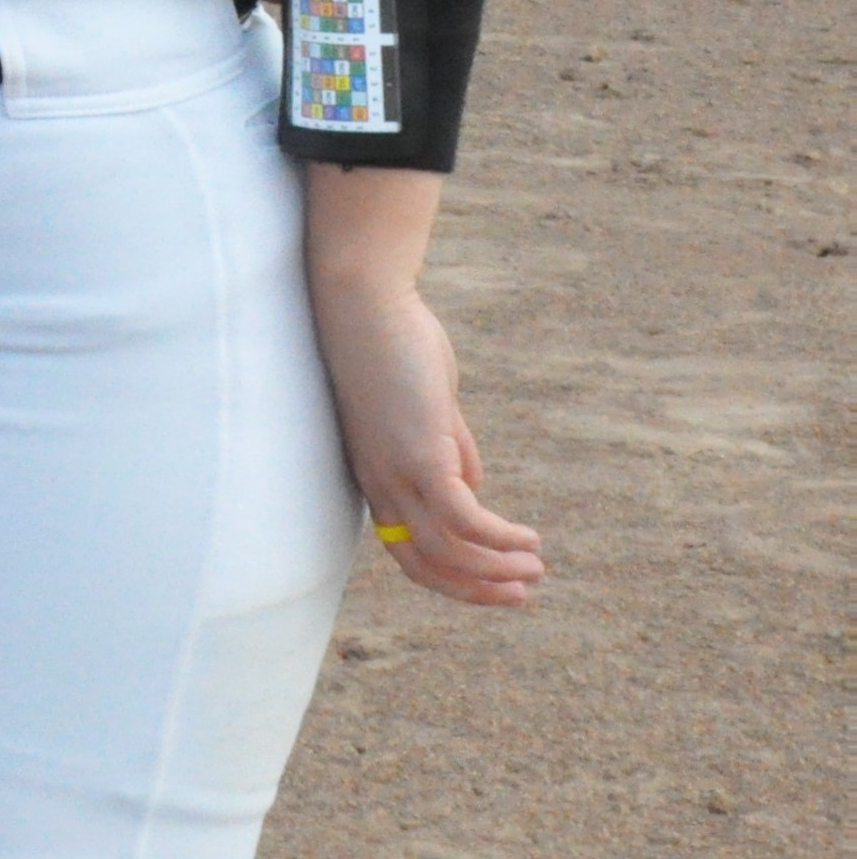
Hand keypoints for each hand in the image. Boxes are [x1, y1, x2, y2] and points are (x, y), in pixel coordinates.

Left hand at [305, 268, 542, 606]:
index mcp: (378, 478)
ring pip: (447, 549)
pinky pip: (464, 517)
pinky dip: (498, 537)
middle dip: (475, 588)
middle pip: (425, 563)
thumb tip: (474, 489)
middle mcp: (381, 484)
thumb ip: (449, 450)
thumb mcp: (425, 411)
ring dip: (496, 568)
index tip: (495, 585)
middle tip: (524, 592)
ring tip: (534, 569)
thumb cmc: (392, 349)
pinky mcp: (418, 454)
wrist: (363, 306)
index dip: (453, 578)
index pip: (408, 551)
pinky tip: (528, 539)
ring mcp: (396, 472)